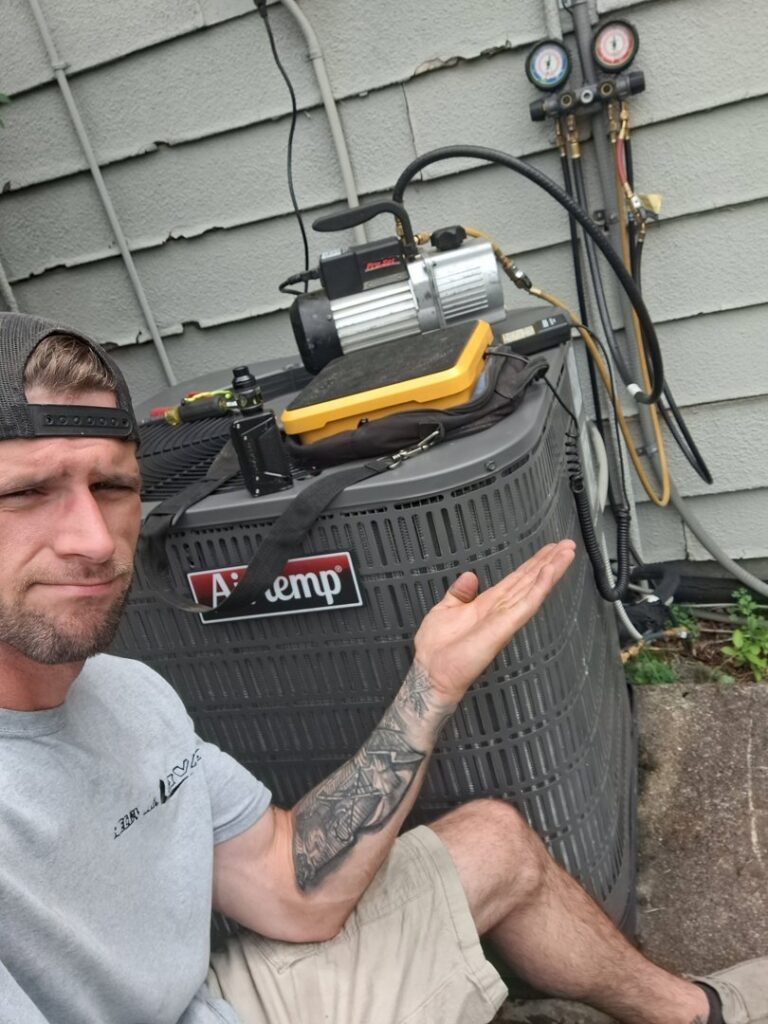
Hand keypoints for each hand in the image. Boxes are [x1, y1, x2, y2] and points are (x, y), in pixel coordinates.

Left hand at [413, 540, 576, 704]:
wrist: (431, 672)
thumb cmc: (435, 648)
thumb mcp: (445, 610)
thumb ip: (459, 593)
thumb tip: (470, 576)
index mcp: (488, 604)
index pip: (517, 580)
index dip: (533, 564)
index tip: (549, 549)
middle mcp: (501, 609)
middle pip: (530, 581)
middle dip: (549, 562)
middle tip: (568, 544)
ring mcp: (506, 618)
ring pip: (534, 589)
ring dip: (552, 569)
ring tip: (568, 551)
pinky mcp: (505, 626)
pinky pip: (526, 603)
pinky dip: (540, 587)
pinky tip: (550, 571)